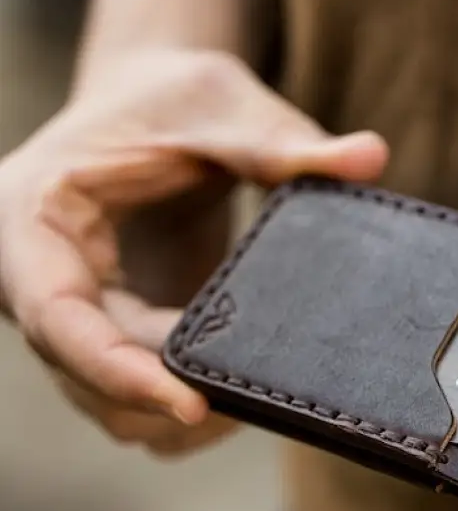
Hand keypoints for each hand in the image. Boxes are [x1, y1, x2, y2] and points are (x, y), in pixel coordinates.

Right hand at [0, 48, 386, 455]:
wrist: (151, 104)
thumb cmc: (171, 97)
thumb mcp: (222, 105)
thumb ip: (287, 142)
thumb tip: (370, 158)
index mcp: (33, 216)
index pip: (57, 317)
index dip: (117, 372)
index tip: (191, 406)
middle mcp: (32, 276)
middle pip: (83, 374)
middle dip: (164, 398)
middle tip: (258, 406)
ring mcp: (69, 313)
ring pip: (107, 400)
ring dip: (174, 412)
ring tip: (257, 400)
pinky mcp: (107, 333)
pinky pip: (133, 394)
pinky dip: (181, 401)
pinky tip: (241, 388)